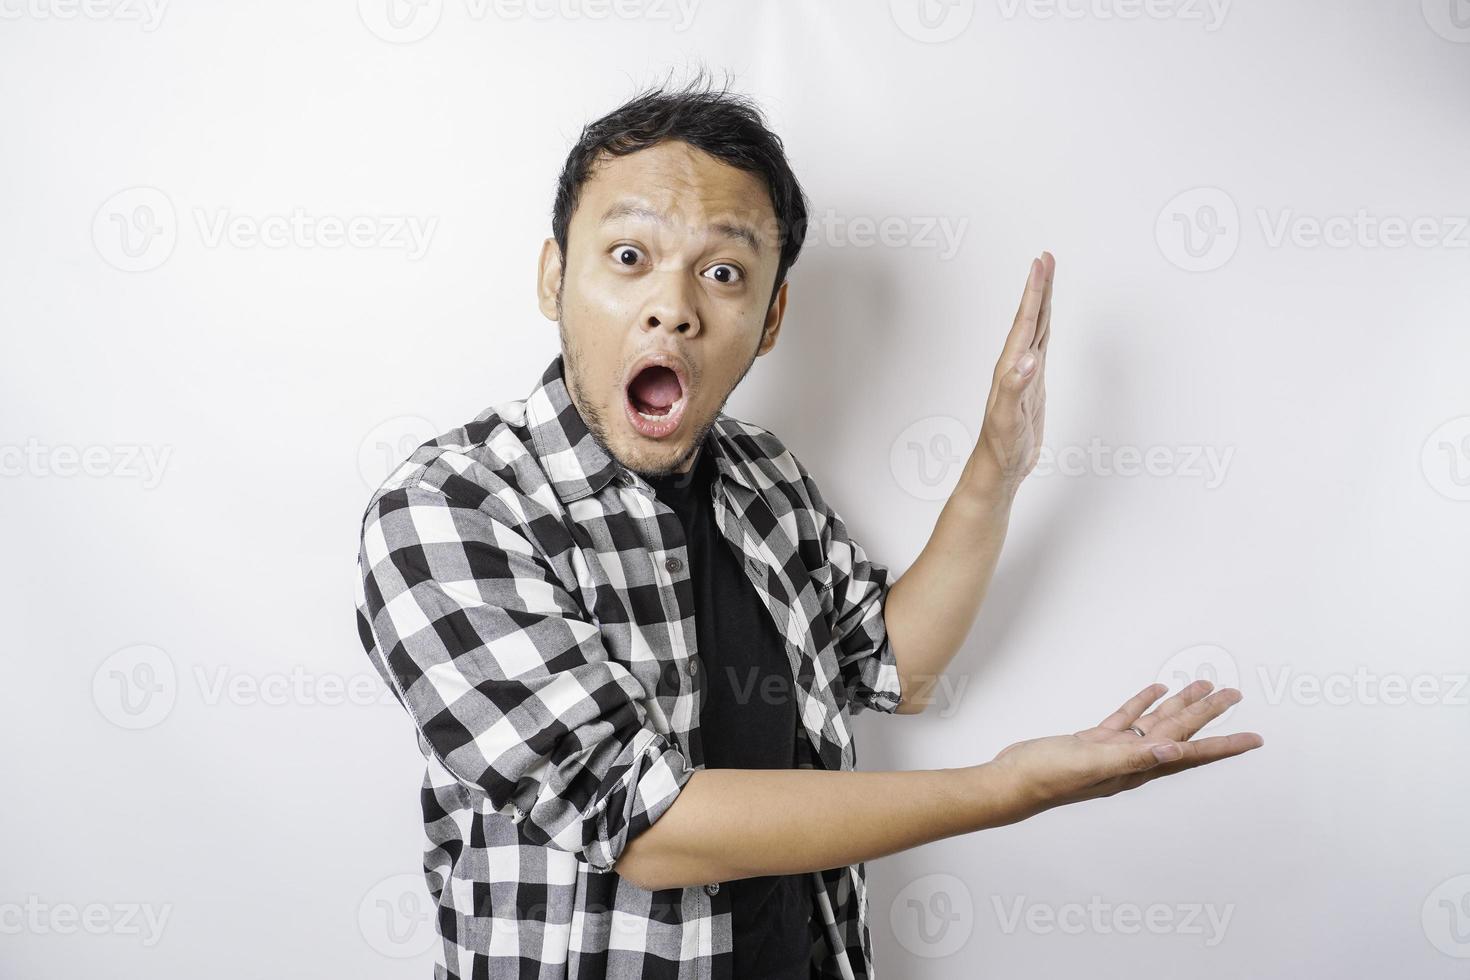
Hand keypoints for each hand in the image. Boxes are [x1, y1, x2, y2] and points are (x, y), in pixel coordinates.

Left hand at [963, 251, 1053, 501]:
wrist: (999, 468)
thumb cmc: (1000, 447)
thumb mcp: (1007, 418)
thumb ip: (1015, 388)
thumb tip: (1028, 359)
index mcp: (1010, 367)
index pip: (1025, 322)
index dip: (1034, 293)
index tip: (1040, 265)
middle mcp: (1016, 365)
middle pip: (1031, 318)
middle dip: (1039, 288)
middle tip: (1046, 259)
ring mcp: (1025, 374)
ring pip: (1038, 330)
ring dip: (1043, 304)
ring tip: (1048, 279)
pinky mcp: (1033, 385)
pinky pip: (1042, 348)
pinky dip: (1047, 330)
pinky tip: (1047, 324)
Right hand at [987, 680, 1263, 823]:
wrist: (1011, 781)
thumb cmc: (1047, 777)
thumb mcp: (1093, 763)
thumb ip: (1133, 757)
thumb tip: (1174, 752)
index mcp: (1138, 767)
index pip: (1191, 753)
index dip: (1224, 744)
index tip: (1254, 739)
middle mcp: (1132, 760)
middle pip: (1180, 733)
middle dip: (1208, 715)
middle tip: (1233, 694)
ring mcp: (1113, 751)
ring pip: (1155, 723)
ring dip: (1178, 705)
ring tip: (1202, 685)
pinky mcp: (1093, 741)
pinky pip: (1126, 718)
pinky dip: (1141, 703)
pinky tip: (1153, 691)